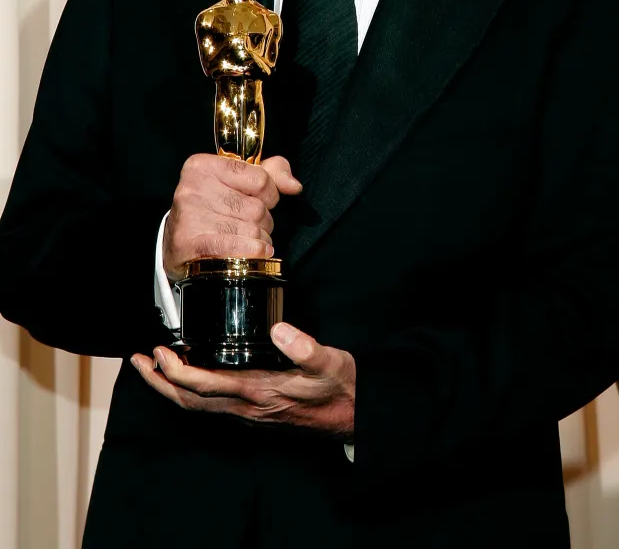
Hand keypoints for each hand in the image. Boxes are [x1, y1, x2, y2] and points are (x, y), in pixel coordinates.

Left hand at [131, 323, 355, 438]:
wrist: (353, 416)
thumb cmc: (341, 389)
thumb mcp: (329, 363)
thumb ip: (305, 346)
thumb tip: (278, 328)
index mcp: (259, 392)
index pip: (205, 387)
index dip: (176, 371)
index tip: (159, 351)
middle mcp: (247, 407)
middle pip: (189, 401)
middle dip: (159, 382)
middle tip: (138, 360)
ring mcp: (248, 413)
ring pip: (197, 406)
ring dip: (169, 388)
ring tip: (152, 367)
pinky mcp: (253, 410)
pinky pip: (210, 405)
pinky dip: (190, 391)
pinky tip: (188, 375)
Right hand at [163, 154, 301, 280]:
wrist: (178, 242)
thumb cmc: (213, 208)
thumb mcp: (239, 181)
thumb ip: (272, 173)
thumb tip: (294, 186)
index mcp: (204, 165)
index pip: (261, 178)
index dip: (270, 194)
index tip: (261, 199)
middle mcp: (192, 187)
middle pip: (257, 208)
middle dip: (263, 220)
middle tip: (250, 223)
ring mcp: (189, 215)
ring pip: (250, 230)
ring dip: (258, 239)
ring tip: (247, 239)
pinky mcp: (188, 242)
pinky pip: (235, 247)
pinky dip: (252, 252)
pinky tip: (256, 253)